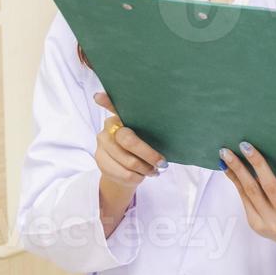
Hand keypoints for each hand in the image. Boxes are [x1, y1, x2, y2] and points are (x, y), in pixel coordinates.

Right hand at [93, 92, 165, 236]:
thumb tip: (175, 120)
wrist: (125, 173)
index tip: (100, 96)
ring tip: (154, 170)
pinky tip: (142, 175)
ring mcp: (101, 145)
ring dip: (146, 169)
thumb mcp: (149, 138)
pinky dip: (138, 177)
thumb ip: (152, 129)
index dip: (107, 101)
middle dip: (149, 154)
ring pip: (128, 161)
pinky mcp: (100, 161)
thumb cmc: (143, 150)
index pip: (113, 107)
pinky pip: (124, 174)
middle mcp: (108, 128)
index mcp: (121, 118)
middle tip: (163, 162)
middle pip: (129, 140)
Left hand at [220, 143, 275, 273]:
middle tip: (245, 145)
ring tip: (226, 154)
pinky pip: (244, 198)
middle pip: (271, 187)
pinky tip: (228, 168)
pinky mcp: (256, 225)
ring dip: (237, 171)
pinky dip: (236, 181)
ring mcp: (270, 223)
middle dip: (256, 164)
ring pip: (251, 192)